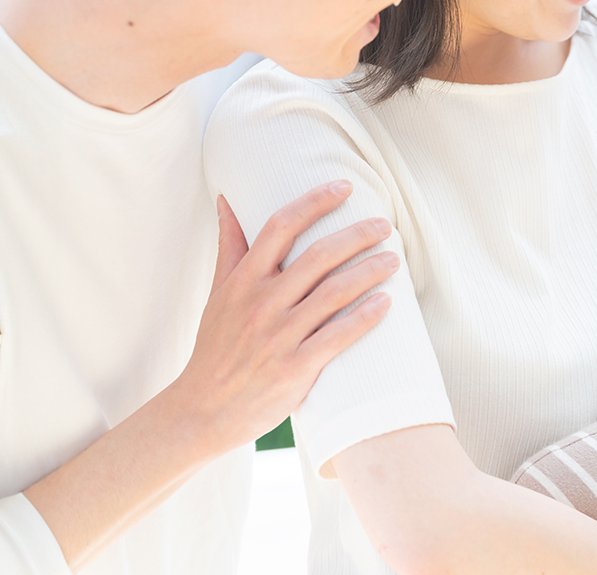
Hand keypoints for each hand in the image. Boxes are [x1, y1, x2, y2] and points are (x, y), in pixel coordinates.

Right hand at [168, 183, 397, 453]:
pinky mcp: (295, 368)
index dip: (314, 201)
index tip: (344, 187)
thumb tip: (227, 199)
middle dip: (357, 235)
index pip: (280, 226)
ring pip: (333, 293)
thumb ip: (230, 247)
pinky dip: (364, 318)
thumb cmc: (216, 348)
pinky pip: (337, 336)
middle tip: (383, 225)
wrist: (203, 410)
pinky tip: (386, 303)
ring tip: (393, 260)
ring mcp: (278, 336)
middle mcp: (261, 304)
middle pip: (317, 256)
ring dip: (369, 272)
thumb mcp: (217, 293)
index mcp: (242, 281)